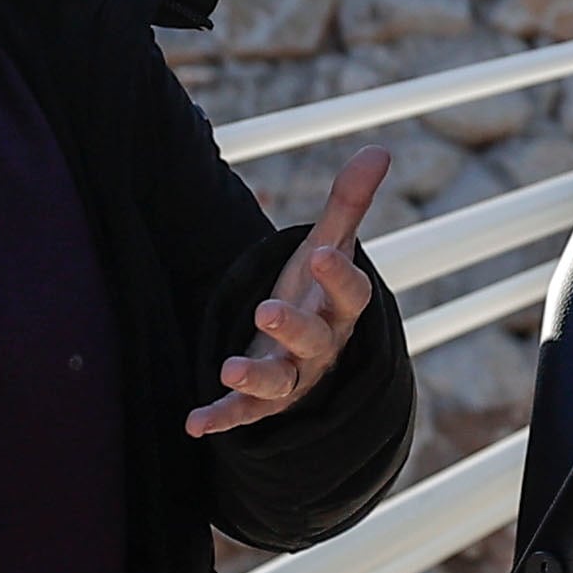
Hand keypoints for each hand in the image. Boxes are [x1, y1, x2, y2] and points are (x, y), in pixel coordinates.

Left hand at [186, 145, 386, 437]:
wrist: (300, 352)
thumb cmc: (314, 293)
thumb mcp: (326, 249)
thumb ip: (348, 206)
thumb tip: (378, 149)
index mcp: (339, 309)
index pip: (351, 295)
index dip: (339, 276)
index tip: (323, 252)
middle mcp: (320, 348)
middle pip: (314, 341)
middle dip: (292, 327)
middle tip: (264, 309)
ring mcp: (292, 378)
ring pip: (281, 383)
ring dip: (255, 377)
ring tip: (227, 368)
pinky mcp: (261, 403)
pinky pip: (244, 414)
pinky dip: (221, 418)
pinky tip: (194, 423)